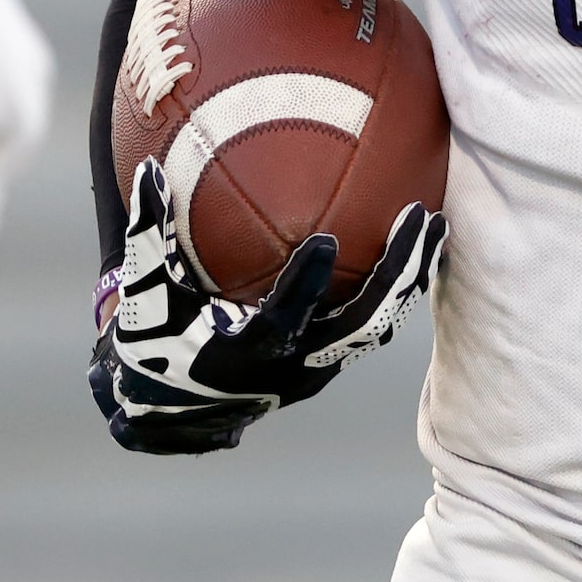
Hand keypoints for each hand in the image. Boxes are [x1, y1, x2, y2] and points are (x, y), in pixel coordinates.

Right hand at [88, 158, 444, 454]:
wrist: (167, 410)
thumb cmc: (155, 341)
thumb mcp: (149, 292)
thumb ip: (150, 234)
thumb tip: (147, 171)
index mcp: (246, 354)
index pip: (283, 318)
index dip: (305, 283)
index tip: (327, 241)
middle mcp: (291, 370)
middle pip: (361, 325)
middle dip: (397, 273)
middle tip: (422, 219)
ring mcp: (316, 372)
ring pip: (376, 329)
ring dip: (408, 280)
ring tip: (434, 228)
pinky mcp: (327, 365)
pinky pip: (371, 328)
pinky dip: (395, 292)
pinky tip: (415, 250)